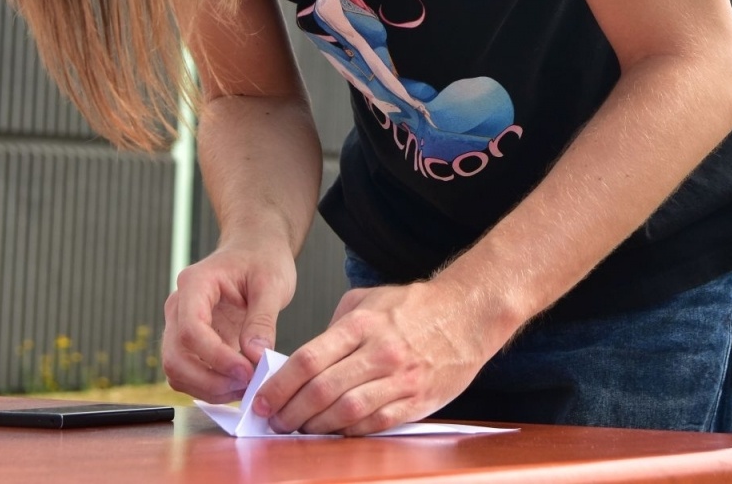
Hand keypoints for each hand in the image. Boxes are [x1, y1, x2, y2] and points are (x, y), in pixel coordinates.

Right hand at [161, 239, 296, 402]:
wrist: (255, 250)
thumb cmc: (263, 260)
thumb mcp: (272, 283)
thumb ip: (263, 319)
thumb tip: (255, 357)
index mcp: (195, 284)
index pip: (191, 330)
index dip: (217, 358)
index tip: (248, 371)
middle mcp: (178, 306)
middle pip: (175, 357)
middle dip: (210, 381)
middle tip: (248, 386)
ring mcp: (180, 326)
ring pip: (176, 372)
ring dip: (209, 389)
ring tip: (246, 388)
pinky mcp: (190, 343)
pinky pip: (188, 374)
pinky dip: (209, 388)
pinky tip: (238, 385)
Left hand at [250, 278, 514, 435]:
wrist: (469, 314)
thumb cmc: (417, 306)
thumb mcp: (370, 299)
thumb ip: (337, 325)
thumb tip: (306, 356)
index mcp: (363, 324)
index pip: (309, 359)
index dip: (280, 385)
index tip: (263, 400)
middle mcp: (380, 352)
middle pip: (322, 389)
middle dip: (290, 411)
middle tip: (275, 420)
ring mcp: (400, 379)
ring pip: (346, 412)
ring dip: (316, 426)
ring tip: (300, 429)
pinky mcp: (416, 400)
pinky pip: (376, 424)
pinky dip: (350, 432)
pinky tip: (335, 432)